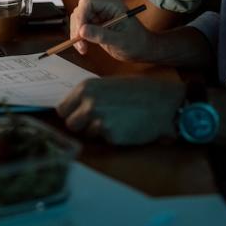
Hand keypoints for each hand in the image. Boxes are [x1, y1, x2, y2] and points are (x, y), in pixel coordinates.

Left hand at [56, 77, 184, 144]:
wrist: (163, 102)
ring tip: (115, 121)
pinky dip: (112, 137)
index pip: (62, 109)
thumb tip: (74, 108)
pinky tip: (125, 127)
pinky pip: (104, 140)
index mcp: (86, 87)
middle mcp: (89, 103)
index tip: (78, 115)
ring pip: (86, 134)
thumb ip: (90, 96)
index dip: (71, 114)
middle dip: (81, 125)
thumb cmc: (139, 91)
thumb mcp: (109, 85)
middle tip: (98, 121)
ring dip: (97, 132)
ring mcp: (99, 120)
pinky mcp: (111, 136)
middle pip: (70, 124)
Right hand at [69, 0, 153, 61]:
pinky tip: (83, 48)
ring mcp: (99, 16)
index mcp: (111, 5)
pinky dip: (79, 38)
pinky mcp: (96, 26)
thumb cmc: (137, 43)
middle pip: (80, 11)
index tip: (80, 32)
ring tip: (82, 48)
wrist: (143, 50)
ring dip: (76, 34)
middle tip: (80, 44)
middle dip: (77, 27)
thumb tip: (82, 30)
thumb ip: (101, 35)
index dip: (81, 16)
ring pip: (79, 20)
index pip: (88, 3)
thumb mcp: (120, 40)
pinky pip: (82, 29)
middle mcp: (103, 8)